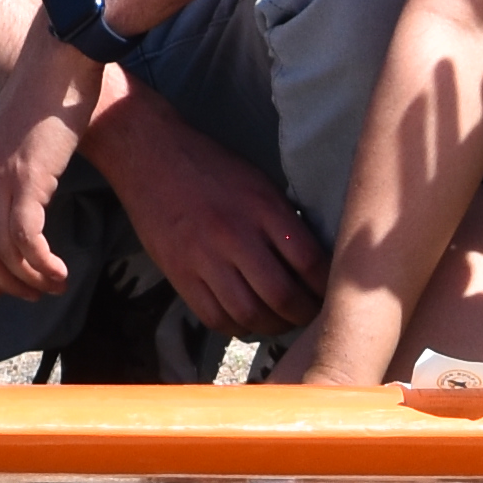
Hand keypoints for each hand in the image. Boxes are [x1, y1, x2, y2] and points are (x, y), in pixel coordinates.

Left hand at [0, 36, 103, 303]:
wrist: (62, 54)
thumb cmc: (52, 87)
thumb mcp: (22, 127)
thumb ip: (18, 155)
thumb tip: (33, 178)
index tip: (3, 284)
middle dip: (4, 280)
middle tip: (31, 296)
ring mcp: (2, 175)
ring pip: (5, 248)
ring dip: (30, 277)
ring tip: (55, 285)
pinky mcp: (29, 176)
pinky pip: (27, 237)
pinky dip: (42, 262)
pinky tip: (61, 271)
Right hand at [78, 83, 327, 339]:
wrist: (150, 155)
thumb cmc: (211, 167)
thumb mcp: (258, 183)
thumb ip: (284, 222)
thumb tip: (313, 264)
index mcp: (263, 208)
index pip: (309, 262)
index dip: (326, 288)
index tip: (332, 295)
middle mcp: (236, 236)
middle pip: (282, 296)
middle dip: (304, 315)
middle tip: (310, 316)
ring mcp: (204, 258)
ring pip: (249, 314)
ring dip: (272, 326)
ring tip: (280, 321)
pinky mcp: (179, 273)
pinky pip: (214, 317)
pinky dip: (236, 327)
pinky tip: (246, 319)